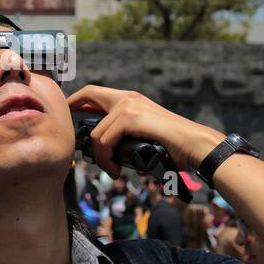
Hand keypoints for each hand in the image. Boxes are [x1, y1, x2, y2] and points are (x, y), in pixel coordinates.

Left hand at [66, 85, 222, 178]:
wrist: (195, 145)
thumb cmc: (174, 147)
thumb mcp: (144, 140)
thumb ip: (126, 142)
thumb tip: (113, 159)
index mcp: (131, 100)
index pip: (96, 93)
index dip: (78, 101)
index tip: (68, 113)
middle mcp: (128, 98)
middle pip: (89, 94)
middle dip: (72, 108)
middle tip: (69, 133)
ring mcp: (128, 105)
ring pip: (96, 133)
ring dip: (100, 157)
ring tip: (112, 170)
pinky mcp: (130, 117)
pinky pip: (104, 140)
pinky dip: (107, 158)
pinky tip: (116, 170)